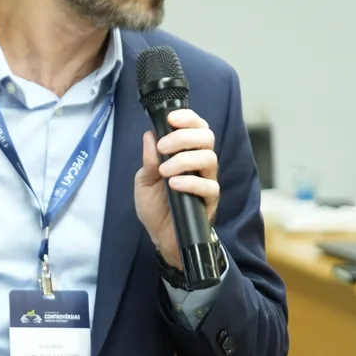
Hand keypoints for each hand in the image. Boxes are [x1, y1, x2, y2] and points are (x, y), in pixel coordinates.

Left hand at [134, 108, 219, 268]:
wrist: (161, 237)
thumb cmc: (156, 207)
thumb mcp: (144, 181)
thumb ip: (149, 160)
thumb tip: (150, 135)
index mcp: (186, 154)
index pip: (196, 127)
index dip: (188, 118)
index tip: (171, 118)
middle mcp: (200, 164)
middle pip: (207, 137)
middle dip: (184, 137)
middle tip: (164, 147)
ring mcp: (207, 182)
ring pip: (210, 159)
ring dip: (185, 160)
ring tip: (165, 171)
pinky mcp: (210, 201)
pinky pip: (209, 186)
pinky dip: (191, 182)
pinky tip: (174, 184)